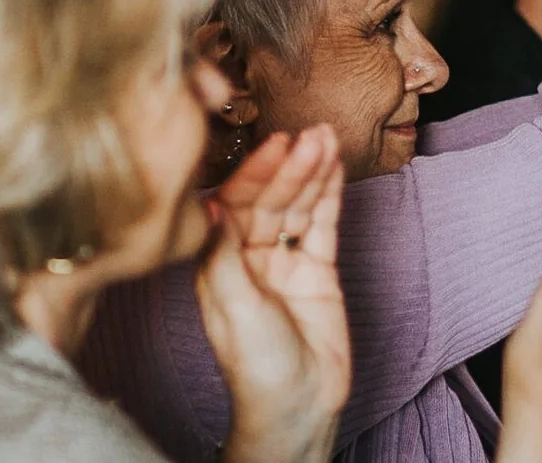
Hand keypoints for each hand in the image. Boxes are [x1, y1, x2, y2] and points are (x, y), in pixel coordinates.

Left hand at [204, 127, 348, 462]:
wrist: (298, 406)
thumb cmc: (255, 367)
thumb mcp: (233, 309)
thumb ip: (222, 254)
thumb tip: (206, 204)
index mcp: (219, 262)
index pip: (236, 204)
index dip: (256, 173)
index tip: (276, 145)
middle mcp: (249, 255)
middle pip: (271, 199)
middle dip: (291, 167)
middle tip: (312, 135)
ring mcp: (284, 260)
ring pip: (298, 206)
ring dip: (312, 171)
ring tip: (328, 137)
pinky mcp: (316, 269)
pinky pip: (322, 224)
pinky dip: (329, 195)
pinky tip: (335, 165)